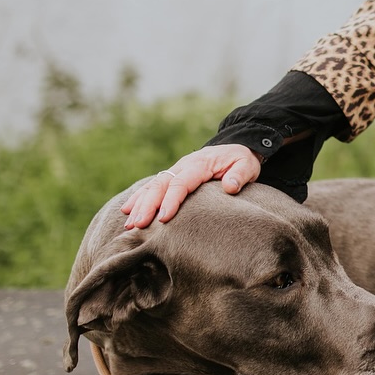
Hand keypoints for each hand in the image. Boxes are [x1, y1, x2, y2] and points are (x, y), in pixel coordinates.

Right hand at [120, 144, 261, 227]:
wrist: (235, 148)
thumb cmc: (241, 160)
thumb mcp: (247, 165)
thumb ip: (239, 175)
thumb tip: (230, 186)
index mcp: (200, 164)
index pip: (181, 183)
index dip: (171, 200)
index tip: (164, 219)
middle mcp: (183, 166)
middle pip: (161, 185)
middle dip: (148, 205)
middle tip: (138, 225)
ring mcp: (176, 170)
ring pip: (153, 186)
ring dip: (139, 204)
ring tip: (129, 224)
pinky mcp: (172, 176)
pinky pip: (152, 186)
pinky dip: (139, 197)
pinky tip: (127, 210)